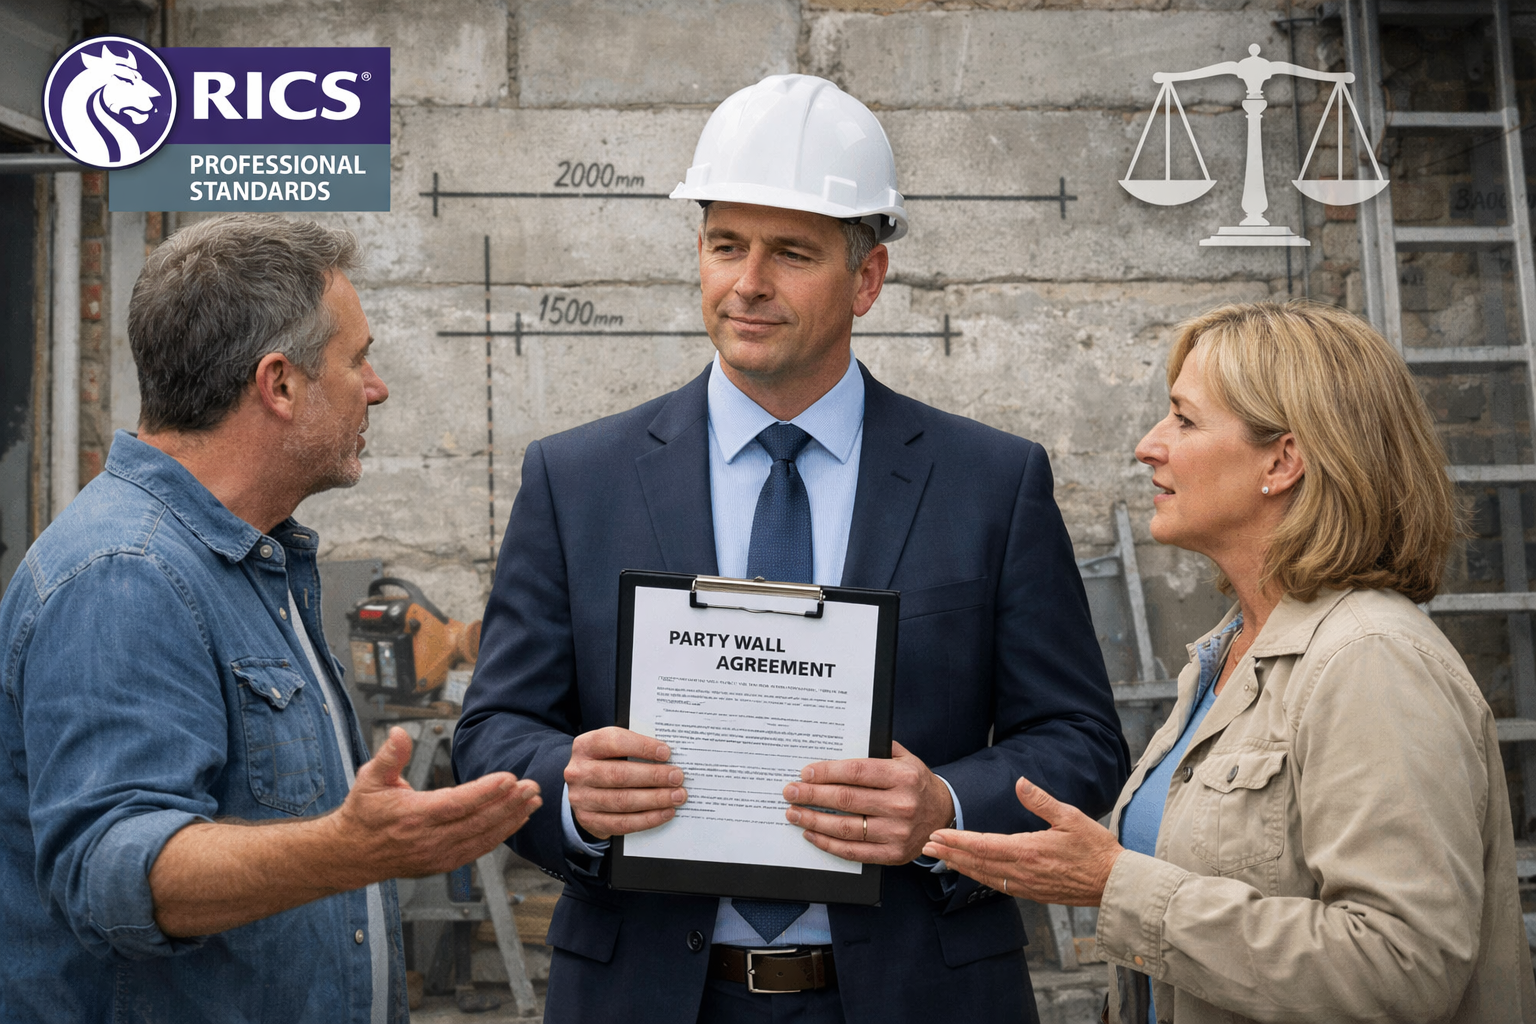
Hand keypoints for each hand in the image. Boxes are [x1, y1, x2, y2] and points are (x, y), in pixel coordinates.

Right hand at [330, 727, 542, 880]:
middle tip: (532, 787)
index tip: (510, 777)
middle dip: (509, 803)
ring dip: (511, 820)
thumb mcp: (369, 778)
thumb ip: (389, 756)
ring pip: (482, 837)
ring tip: (532, 803)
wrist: (350, 854)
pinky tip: (515, 822)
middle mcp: (428, 839)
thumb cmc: (363, 813)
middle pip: (477, 821)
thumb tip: (400, 734)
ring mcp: (437, 855)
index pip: (457, 803)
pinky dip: (499, 836)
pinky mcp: (442, 864)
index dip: (486, 791)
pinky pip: (477, 850)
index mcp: (413, 816)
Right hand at [564, 726, 685, 839]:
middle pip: (619, 774)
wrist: (584, 790)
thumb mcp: (612, 749)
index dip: (641, 747)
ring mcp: (582, 799)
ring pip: (622, 801)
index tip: (666, 752)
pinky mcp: (589, 821)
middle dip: (653, 776)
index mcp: (585, 746)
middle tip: (677, 777)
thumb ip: (634, 747)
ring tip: (677, 796)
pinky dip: (648, 819)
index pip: (613, 742)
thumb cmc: (607, 763)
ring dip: (654, 799)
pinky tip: (665, 812)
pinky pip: (622, 823)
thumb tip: (668, 755)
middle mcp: (579, 772)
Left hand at [783, 740, 953, 864]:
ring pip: (845, 827)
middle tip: (790, 792)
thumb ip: (876, 750)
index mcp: (903, 777)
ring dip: (813, 820)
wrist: (943, 814)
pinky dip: (828, 844)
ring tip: (794, 813)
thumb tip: (837, 745)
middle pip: (846, 799)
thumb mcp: (904, 759)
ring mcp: (898, 832)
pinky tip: (811, 833)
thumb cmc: (916, 783)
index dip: (827, 772)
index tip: (806, 773)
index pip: (856, 772)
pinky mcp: (893, 855)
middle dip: (812, 795)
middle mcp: (902, 805)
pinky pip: (853, 851)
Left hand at [921, 776, 1122, 905]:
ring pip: (985, 876)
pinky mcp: (1033, 894)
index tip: (937, 836)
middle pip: (977, 863)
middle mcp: (1023, 872)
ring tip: (942, 859)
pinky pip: (999, 886)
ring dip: (961, 867)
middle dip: (950, 854)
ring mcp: (1027, 886)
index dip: (957, 841)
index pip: (983, 845)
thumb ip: (1041, 800)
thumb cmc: (1096, 850)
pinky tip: (973, 872)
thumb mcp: (1071, 817)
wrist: (1114, 883)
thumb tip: (1020, 782)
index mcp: (1028, 851)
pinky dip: (980, 877)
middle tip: (927, 847)